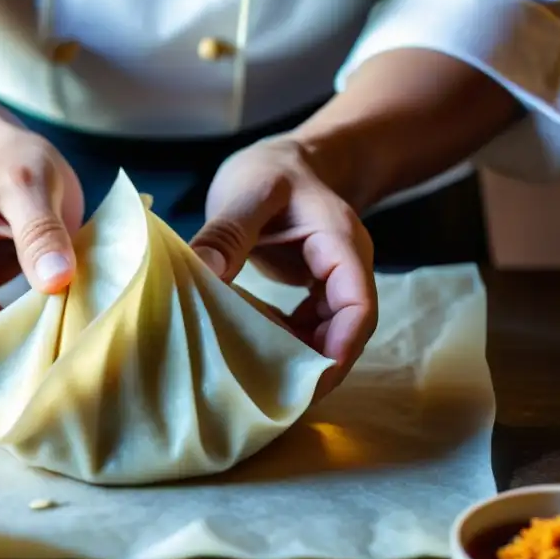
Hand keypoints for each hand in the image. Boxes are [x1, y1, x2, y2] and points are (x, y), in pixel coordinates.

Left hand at [191, 136, 377, 388]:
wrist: (287, 158)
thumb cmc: (272, 169)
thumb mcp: (249, 192)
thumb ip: (228, 231)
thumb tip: (202, 275)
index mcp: (340, 243)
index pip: (357, 304)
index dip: (340, 346)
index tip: (312, 379)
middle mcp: (345, 266)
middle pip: (348, 329)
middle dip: (320, 366)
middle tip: (279, 400)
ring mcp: (332, 280)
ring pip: (330, 333)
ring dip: (303, 358)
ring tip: (264, 386)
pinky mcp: (314, 290)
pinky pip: (310, 327)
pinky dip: (288, 343)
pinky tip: (257, 352)